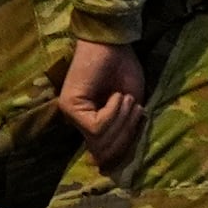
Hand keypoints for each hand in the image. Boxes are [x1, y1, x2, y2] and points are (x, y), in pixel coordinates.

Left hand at [56, 40, 148, 173]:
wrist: (115, 43)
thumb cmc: (124, 69)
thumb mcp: (130, 108)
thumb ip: (124, 132)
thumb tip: (113, 163)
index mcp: (91, 124)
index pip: (104, 154)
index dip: (124, 147)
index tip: (138, 125)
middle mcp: (77, 122)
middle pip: (104, 150)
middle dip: (127, 132)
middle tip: (136, 107)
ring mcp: (71, 114)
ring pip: (101, 140)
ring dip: (122, 120)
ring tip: (126, 98)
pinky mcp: (70, 106)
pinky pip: (97, 127)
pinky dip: (114, 113)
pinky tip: (117, 95)